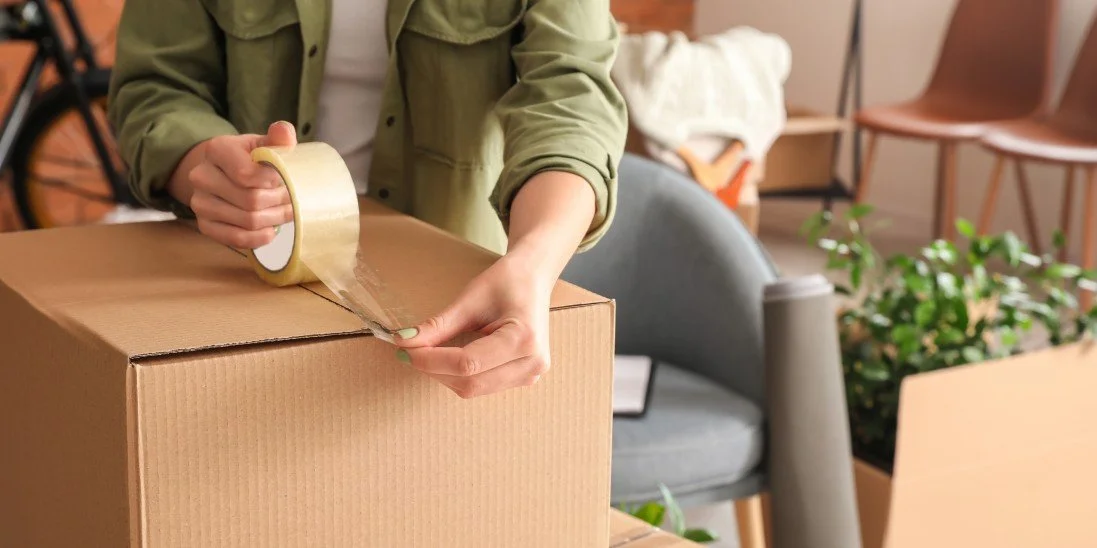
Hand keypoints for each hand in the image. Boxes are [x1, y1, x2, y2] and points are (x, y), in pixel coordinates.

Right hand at [168, 121, 296, 248]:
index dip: (274, 181)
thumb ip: (277, 139)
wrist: (226, 174)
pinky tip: (271, 228)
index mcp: (217, 150)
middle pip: (251, 200)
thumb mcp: (264, 144)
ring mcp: (200, 202)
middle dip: (279, 202)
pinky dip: (260, 237)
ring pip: (248, 221)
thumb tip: (284, 132)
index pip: (247, 174)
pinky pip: (237, 239)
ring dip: (274, 219)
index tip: (286, 179)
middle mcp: (201, 176)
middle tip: (293, 200)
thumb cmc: (251, 159)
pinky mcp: (204, 225)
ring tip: (285, 211)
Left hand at [394, 256, 551, 398]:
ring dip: (445, 375)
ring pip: (474, 390)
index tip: (405, 350)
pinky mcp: (524, 378)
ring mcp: (531, 375)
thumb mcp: (470, 299)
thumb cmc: (507, 281)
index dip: (431, 360)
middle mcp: (532, 363)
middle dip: (434, 370)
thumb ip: (439, 325)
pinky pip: (484, 386)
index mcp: (524, 339)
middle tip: (409, 352)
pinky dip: (460, 376)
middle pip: (470, 383)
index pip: (468, 363)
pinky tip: (450, 359)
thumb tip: (404, 341)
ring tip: (429, 354)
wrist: (534, 278)